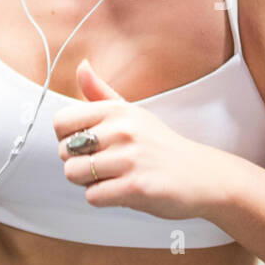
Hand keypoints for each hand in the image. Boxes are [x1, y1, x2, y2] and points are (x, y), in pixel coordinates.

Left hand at [54, 58, 219, 220]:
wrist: (203, 176)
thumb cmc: (163, 146)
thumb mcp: (134, 113)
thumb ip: (101, 93)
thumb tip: (82, 66)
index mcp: (117, 110)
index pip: (61, 121)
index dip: (67, 138)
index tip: (86, 144)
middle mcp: (123, 130)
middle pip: (64, 151)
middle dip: (79, 163)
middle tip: (106, 165)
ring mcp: (130, 159)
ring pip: (74, 174)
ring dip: (89, 182)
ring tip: (114, 178)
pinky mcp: (136, 187)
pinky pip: (93, 196)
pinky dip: (104, 198)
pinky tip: (123, 190)